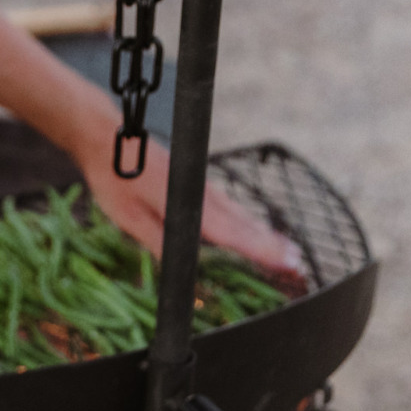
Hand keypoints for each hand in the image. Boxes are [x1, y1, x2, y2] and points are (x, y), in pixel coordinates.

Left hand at [79, 135, 303, 276]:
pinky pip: (230, 205)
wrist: (112, 140)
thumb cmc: (115, 179)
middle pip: (245, 224)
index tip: (289, 262)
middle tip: (299, 265)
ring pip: (240, 214)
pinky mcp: (198, 181)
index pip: (234, 234)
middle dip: (273, 245)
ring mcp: (203, 186)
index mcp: (189, 206)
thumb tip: (181, 271)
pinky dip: (247, 220)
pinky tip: (254, 228)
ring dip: (264, 233)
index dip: (262, 250)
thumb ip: (159, 242)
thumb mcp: (129, 218)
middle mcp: (203, 195)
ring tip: (287, 251)